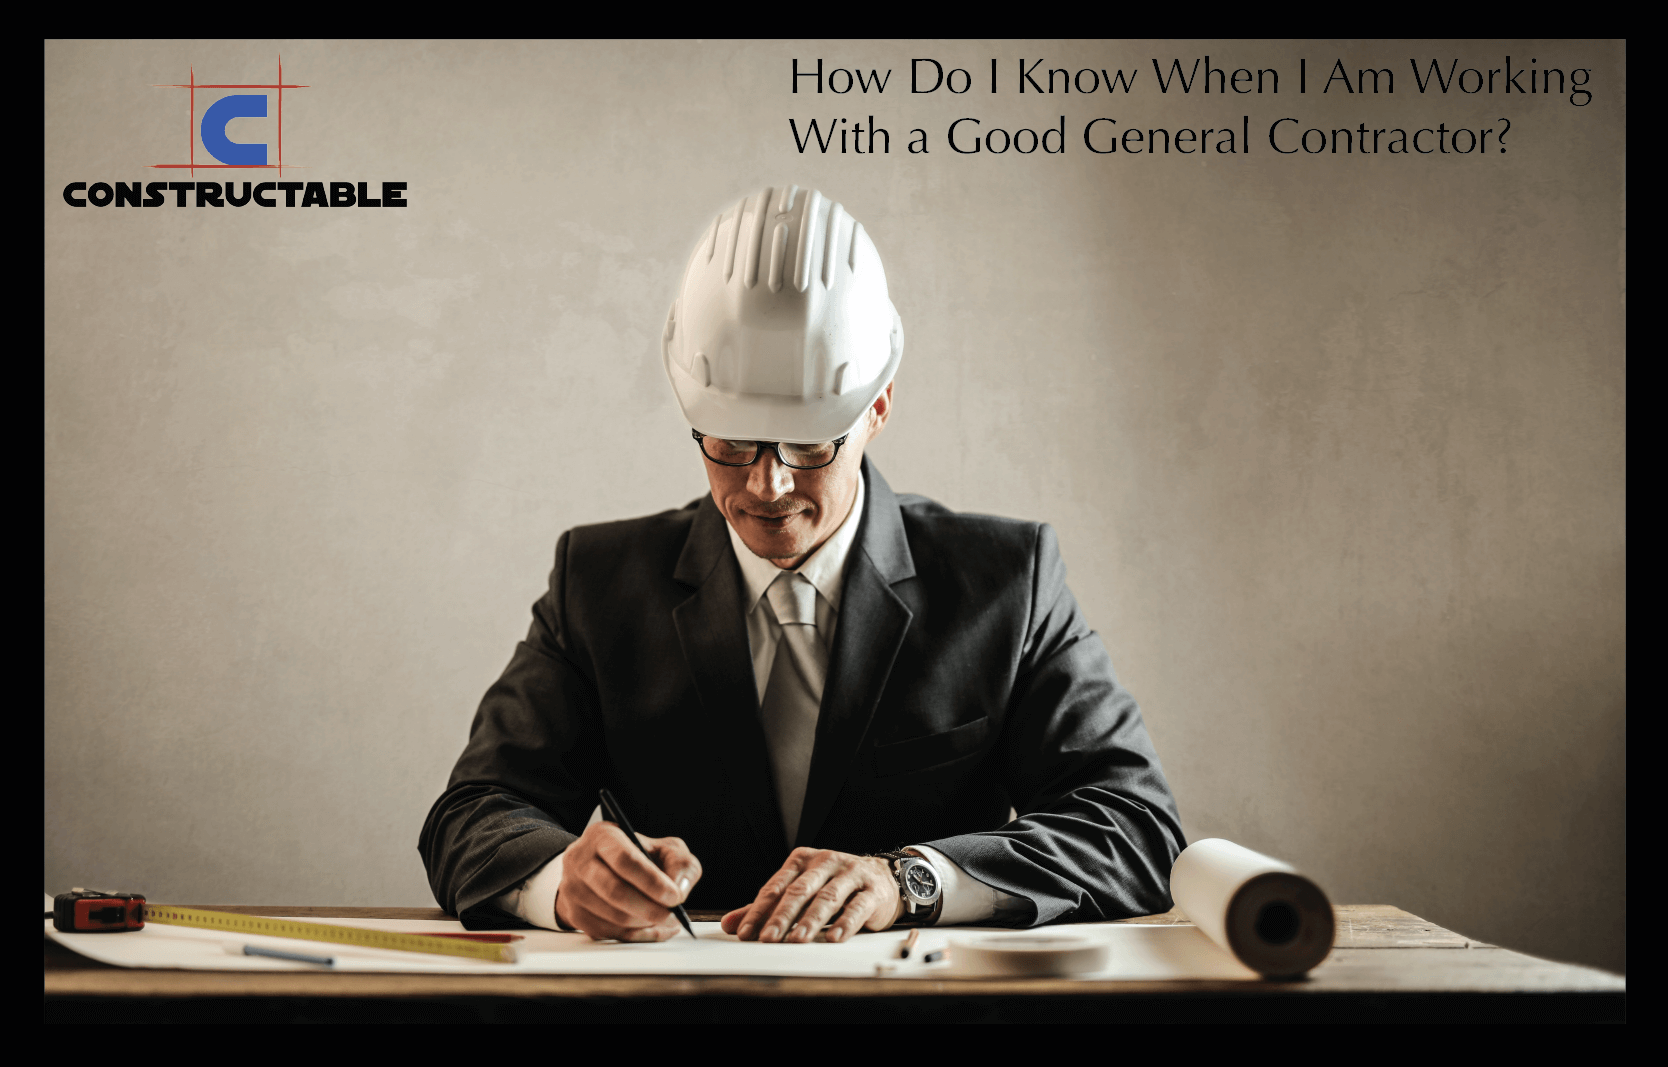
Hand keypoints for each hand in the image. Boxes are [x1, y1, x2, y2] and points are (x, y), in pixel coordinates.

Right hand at [555, 821, 700, 941]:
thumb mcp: (664, 848)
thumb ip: (680, 863)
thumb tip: (680, 889)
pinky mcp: (575, 915)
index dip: (652, 882)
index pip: (624, 860)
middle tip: (673, 915)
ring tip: (665, 919)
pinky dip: (637, 935)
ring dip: (645, 923)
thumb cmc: (638, 857)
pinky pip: (609, 933)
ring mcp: (573, 889)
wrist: (603, 867)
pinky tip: (653, 928)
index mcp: (602, 836)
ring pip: (613, 917)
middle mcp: (580, 861)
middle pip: (614, 891)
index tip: (675, 897)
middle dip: (650, 908)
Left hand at [720, 847, 902, 943]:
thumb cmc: (835, 886)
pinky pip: (857, 906)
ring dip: (810, 920)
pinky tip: (834, 938)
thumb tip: (731, 924)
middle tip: (767, 938)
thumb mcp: (800, 891)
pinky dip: (845, 923)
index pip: (776, 887)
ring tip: (796, 940)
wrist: (882, 878)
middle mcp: (825, 862)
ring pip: (827, 898)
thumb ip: (766, 908)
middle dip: (781, 916)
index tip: (745, 933)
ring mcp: (850, 874)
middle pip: (799, 891)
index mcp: (802, 861)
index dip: (759, 910)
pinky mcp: (872, 891)